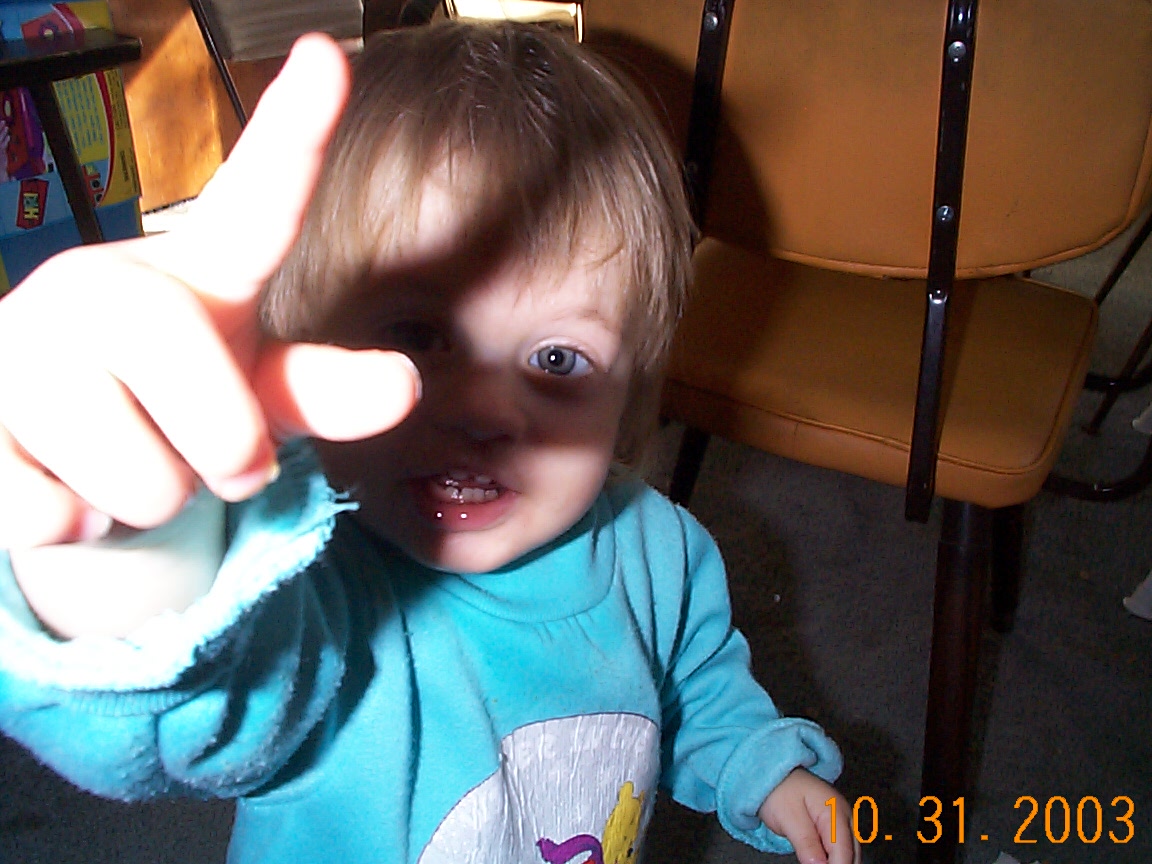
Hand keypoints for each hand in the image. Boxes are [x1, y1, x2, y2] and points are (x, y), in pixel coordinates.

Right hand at [0, 34, 419, 549]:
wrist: (55, 454)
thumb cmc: (175, 407)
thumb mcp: (254, 394)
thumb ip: (322, 388)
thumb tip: (404, 384)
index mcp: (195, 273)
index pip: (256, 202)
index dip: (296, 133)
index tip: (331, 55)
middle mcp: (104, 287)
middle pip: (211, 406)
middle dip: (228, 463)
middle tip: (204, 458)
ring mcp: (24, 344)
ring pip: (140, 483)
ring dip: (149, 503)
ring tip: (119, 465)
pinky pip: (54, 513)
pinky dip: (75, 524)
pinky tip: (55, 482)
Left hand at [759, 769, 858, 863]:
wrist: (773, 775)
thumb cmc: (779, 792)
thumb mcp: (788, 817)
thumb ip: (806, 842)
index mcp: (836, 812)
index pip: (844, 852)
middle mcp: (845, 817)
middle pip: (853, 854)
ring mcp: (842, 820)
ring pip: (850, 852)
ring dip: (838, 861)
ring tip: (815, 861)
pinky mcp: (835, 826)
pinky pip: (841, 848)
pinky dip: (834, 857)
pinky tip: (823, 860)